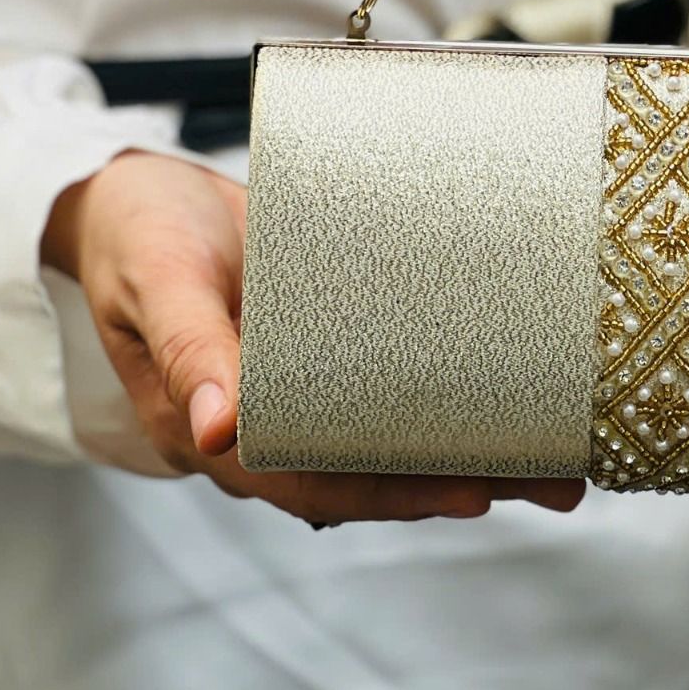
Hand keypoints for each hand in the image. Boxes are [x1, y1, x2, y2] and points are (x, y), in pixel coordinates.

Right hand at [43, 152, 585, 526]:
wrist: (133, 195)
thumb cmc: (138, 235)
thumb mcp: (159, 281)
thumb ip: (187, 348)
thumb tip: (220, 427)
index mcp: (214, 427)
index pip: (318, 481)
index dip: (396, 494)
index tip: (475, 494)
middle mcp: (262, 423)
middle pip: (369, 472)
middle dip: (461, 481)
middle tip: (554, 480)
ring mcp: (294, 389)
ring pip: (387, 438)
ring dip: (468, 450)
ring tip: (554, 455)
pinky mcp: (322, 349)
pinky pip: (384, 389)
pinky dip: (442, 398)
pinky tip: (502, 398)